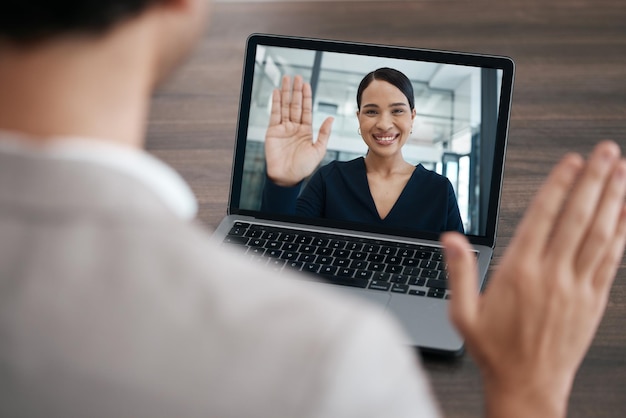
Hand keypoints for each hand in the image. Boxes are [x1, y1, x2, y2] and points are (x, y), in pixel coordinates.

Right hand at [264, 75, 333, 186]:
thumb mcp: (319, 150)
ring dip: (286, 93)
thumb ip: (324, 134)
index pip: (306, 109)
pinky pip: (274, 114)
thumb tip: (330, 118)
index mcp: (306, 131)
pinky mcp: (273, 131)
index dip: (306, 96)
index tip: (306, 84)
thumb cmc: (303, 167)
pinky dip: (275, 102)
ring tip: (286, 79)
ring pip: (285, 106)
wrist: (286, 177)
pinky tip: (277, 92)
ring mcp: (283, 128)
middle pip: (295, 104)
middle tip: (297, 76)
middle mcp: (294, 127)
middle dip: (296, 90)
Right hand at [441, 141, 625, 417]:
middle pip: (578, 218)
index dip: (559, 186)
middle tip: (605, 152)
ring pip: (600, 234)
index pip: (543, 218)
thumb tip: (451, 238)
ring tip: (621, 172)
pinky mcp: (593, 300)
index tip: (570, 163)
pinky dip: (622, 232)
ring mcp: (577, 287)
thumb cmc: (496, 349)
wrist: (527, 385)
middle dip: (593, 180)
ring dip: (613, 200)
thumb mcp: (462, 312)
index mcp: (520, 273)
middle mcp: (552, 275)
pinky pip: (612, 259)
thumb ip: (459, 271)